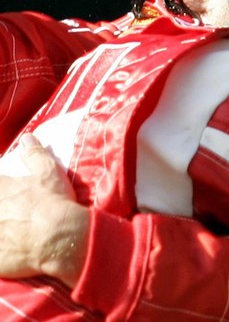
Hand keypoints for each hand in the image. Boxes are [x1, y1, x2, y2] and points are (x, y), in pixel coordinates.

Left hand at [0, 134, 88, 286]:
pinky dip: (1, 254)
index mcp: (2, 189)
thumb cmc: (54, 203)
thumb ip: (35, 154)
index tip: (8, 194)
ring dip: (1, 226)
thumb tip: (27, 138)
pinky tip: (8, 250)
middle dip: (2, 209)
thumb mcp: (49, 173)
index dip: (2, 187)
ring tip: (9, 228)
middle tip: (9, 212)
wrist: (59, 238)